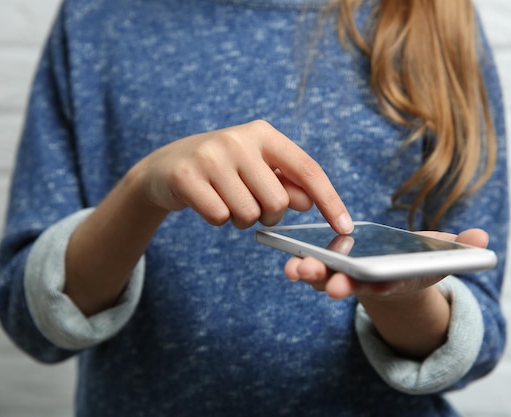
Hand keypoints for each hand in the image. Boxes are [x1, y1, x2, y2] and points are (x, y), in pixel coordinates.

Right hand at [131, 120, 352, 231]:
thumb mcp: (257, 169)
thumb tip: (308, 201)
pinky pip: (220, 218)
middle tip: (251, 205)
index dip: (330, 200)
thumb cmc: (223, 170)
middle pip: (278, 202)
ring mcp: (211, 156)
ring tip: (227, 201)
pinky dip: (218, 220)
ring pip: (249, 214)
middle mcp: (239, 139)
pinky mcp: (187, 176)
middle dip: (269, 215)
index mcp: (264, 134)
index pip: (308, 169)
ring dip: (242, 219)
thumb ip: (286, 184)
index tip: (345, 226)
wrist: (165, 166)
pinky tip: (207, 202)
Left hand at [284, 228, 488, 298]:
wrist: (389, 272)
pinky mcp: (327, 269)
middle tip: (332, 285)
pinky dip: (299, 265)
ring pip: (325, 279)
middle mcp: (366, 283)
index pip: (386, 285)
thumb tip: (482, 239)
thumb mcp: (438, 255)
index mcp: (393, 280)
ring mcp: (344, 277)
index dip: (378, 285)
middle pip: (352, 286)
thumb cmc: (415, 261)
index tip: (372, 284)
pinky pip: (311, 269)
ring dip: (312, 274)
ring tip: (299, 267)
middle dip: (341, 285)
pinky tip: (289, 259)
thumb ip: (458, 249)